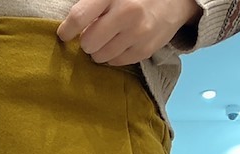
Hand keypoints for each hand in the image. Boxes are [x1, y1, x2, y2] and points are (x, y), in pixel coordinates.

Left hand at [58, 0, 201, 65]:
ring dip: (99, 51)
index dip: (67, 29)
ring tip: (108, 38)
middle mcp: (126, 13)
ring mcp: (137, 34)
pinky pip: (116, 62)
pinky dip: (113, 56)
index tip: (64, 34)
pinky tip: (120, 44)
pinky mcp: (145, 50)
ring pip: (100, 57)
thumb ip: (93, 4)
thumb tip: (71, 25)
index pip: (79, 17)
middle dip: (86, 41)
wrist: (174, 0)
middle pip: (88, 43)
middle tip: (93, 34)